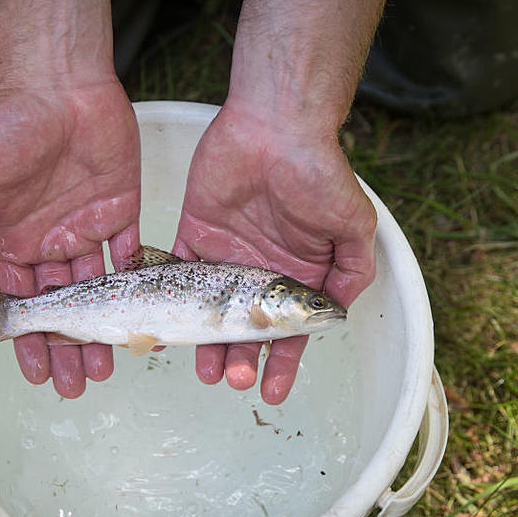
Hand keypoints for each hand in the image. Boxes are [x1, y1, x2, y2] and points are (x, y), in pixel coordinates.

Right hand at [0, 79, 140, 397]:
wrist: (58, 82)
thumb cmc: (7, 125)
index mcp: (12, 240)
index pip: (22, 303)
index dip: (27, 340)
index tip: (34, 374)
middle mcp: (51, 241)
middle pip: (62, 308)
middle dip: (66, 349)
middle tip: (76, 386)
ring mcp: (88, 229)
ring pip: (99, 293)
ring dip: (103, 330)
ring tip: (107, 368)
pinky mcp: (123, 212)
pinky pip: (131, 258)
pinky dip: (137, 289)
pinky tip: (141, 319)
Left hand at [172, 100, 375, 403]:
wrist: (275, 125)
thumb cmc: (319, 171)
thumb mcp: (353, 225)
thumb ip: (350, 272)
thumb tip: (338, 315)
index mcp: (296, 273)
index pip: (288, 331)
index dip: (282, 363)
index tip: (271, 392)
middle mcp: (259, 270)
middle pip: (245, 327)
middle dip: (241, 358)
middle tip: (232, 378)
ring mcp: (225, 254)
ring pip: (210, 310)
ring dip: (206, 342)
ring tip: (204, 369)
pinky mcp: (194, 232)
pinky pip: (176, 272)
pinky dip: (167, 300)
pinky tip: (164, 328)